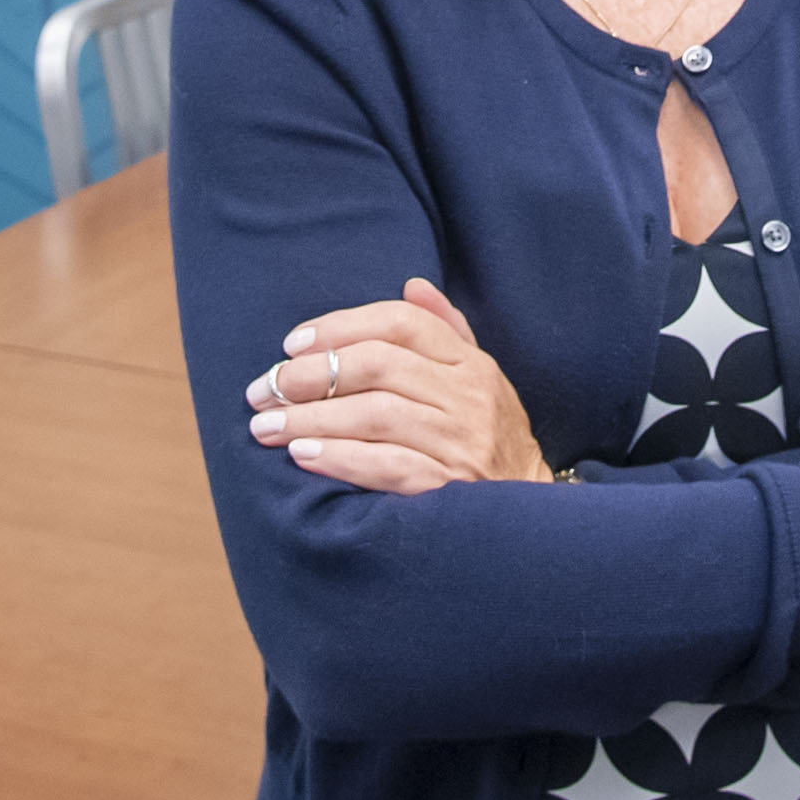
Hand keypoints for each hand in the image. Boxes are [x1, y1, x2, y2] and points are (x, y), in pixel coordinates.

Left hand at [245, 279, 546, 494]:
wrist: (533, 515)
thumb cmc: (491, 438)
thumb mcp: (481, 379)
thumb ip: (445, 331)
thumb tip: (411, 284)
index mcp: (470, 363)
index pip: (402, 323)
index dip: (341, 326)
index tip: (292, 344)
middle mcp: (469, 396)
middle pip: (379, 366)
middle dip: (311, 376)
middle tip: (265, 389)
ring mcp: (461, 442)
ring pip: (376, 415)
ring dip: (311, 418)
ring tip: (267, 427)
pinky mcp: (450, 488)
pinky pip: (387, 467)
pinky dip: (340, 458)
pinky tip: (303, 454)